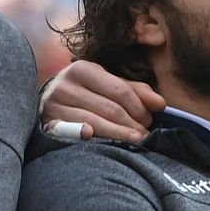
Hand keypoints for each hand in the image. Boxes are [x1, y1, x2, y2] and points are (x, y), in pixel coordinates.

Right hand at [39, 61, 163, 142]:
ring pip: (94, 122)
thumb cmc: (88, 93)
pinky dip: (79, 133)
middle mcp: (66, 84)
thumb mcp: (109, 85)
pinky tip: (91, 136)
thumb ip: (137, 92)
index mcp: (83, 69)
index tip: (149, 121)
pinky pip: (67, 130)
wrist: (50, 101)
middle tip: (145, 135)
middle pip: (110, 108)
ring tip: (136, 141)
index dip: (139, 108)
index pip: (120, 90)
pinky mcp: (48, 122)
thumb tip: (161, 104)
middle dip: (133, 124)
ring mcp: (54, 104)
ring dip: (119, 134)